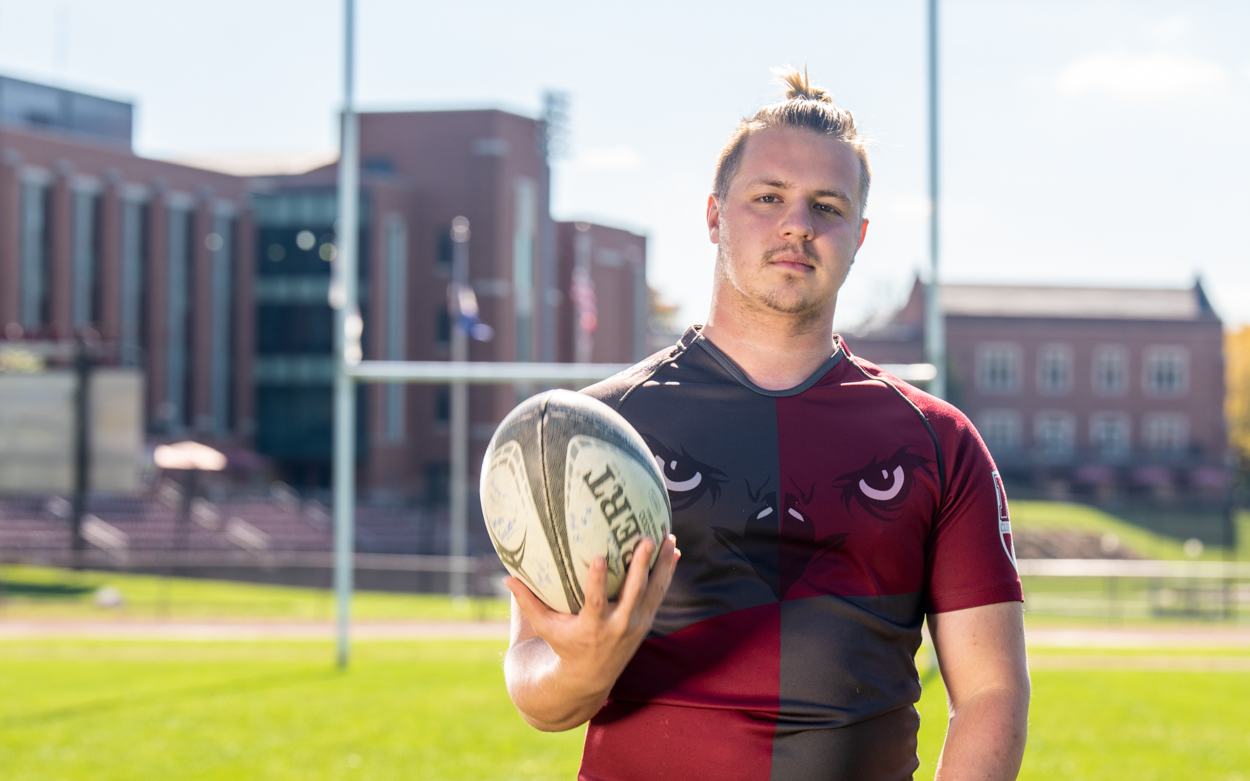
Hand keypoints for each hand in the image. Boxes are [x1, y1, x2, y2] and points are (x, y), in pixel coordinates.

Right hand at [503, 534, 679, 730]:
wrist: (591, 677)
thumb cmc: (563, 644)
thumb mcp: (544, 627)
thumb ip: (527, 603)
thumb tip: (505, 577)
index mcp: (592, 628)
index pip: (595, 602)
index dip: (598, 581)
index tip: (600, 557)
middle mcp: (618, 626)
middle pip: (633, 594)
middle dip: (641, 567)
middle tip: (645, 539)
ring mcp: (636, 625)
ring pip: (653, 591)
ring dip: (661, 565)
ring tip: (667, 537)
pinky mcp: (646, 621)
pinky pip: (659, 593)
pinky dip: (666, 573)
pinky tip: (673, 551)